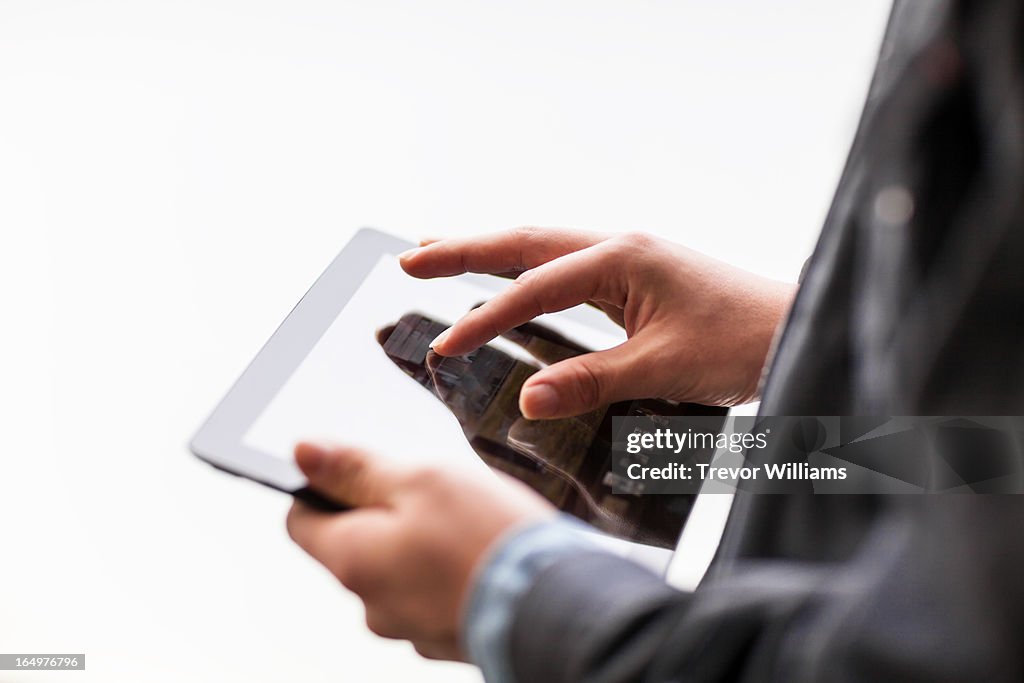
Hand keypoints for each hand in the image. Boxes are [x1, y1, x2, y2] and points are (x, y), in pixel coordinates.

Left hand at [286, 442, 554, 659]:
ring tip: (470, 520)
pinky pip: (435, 594)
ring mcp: (410, 628)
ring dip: (422, 541)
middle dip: (386, 510)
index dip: (323, 486)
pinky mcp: (448, 637)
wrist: (558, 606)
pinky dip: (451, 571)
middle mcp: (371, 604)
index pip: (301, 519)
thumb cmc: (488, 540)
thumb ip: (357, 467)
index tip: (360, 468)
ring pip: (399, 569)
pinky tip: (485, 552)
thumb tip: (303, 453)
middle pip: (355, 544)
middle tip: (433, 489)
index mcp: (351, 561)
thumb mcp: (420, 480)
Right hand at [400, 228, 796, 417]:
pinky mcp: (635, 279)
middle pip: (527, 242)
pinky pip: (565, 270)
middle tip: (410, 258)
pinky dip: (526, 271)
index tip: (444, 347)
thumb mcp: (664, 368)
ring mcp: (627, 259)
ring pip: (543, 249)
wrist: (797, 329)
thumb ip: (592, 382)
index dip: (485, 319)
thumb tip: (528, 401)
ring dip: (491, 252)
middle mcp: (619, 248)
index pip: (535, 288)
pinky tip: (510, 279)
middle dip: (466, 249)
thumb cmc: (744, 341)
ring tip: (438, 251)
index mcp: (623, 258)